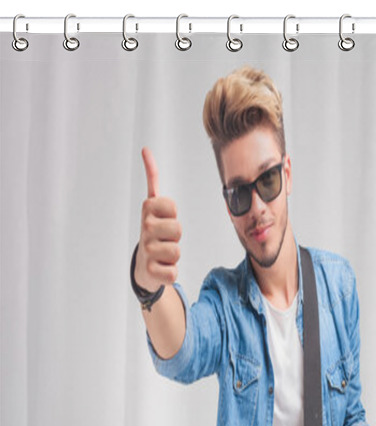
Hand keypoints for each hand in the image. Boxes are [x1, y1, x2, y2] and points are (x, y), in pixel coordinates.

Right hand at [135, 147, 181, 293]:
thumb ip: (152, 178)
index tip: (164, 219)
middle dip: (176, 236)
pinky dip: (171, 273)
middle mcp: (144, 228)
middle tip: (165, 239)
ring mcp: (147, 250)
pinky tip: (161, 268)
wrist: (144, 265)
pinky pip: (174, 272)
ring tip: (163, 253)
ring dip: (175, 255)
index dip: (173, 215)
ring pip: (177, 251)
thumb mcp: (153, 205)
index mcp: (147, 210)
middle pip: (178, 229)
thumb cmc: (154, 232)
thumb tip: (146, 150)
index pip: (173, 208)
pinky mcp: (151, 271)